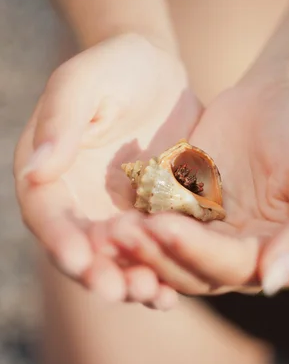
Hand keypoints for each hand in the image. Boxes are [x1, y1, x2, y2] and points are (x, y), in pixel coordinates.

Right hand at [14, 33, 200, 305]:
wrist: (157, 72)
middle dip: (98, 273)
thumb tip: (35, 168)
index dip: (60, 239)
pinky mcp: (150, 217)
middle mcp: (77, 204)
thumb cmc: (113, 67)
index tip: (79, 259)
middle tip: (119, 290)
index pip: (48, 214)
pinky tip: (178, 289)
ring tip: (154, 296)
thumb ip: (62, 122)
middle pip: (82, 249)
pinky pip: (154, 251)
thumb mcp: (84, 84)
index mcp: (49, 174)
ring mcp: (113, 215)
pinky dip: (163, 270)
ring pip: (118, 259)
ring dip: (132, 281)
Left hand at [114, 79, 288, 296]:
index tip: (162, 226)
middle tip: (119, 233)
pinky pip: (153, 224)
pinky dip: (133, 223)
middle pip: (190, 270)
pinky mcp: (182, 213)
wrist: (278, 98)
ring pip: (166, 254)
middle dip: (155, 253)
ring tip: (107, 229)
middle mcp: (237, 256)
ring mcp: (207, 235)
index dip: (196, 251)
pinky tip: (107, 213)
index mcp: (273, 255)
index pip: (230, 266)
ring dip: (137, 247)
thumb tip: (272, 282)